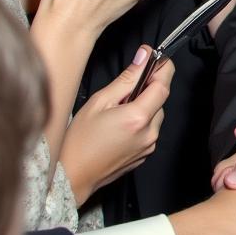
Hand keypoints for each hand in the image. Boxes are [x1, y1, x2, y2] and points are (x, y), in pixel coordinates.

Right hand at [60, 47, 173, 204]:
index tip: (158, 59)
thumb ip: (126, 78)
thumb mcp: (99, 102)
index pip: (163, 85)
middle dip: (148, 89)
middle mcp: (148, 133)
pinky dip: (141, 122)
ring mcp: (148, 146)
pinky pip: (150, 130)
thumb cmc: (79, 141)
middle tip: (125, 90)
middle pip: (160, 100)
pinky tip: (119, 126)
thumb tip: (144, 57)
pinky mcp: (145, 154)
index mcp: (137, 118)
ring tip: (118, 112)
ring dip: (144, 107)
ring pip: (156, 115)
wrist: (72, 177)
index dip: (163, 69)